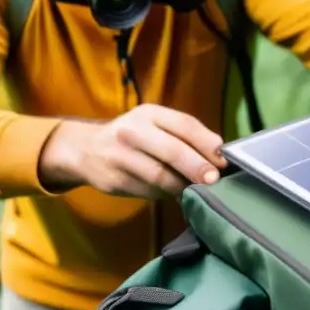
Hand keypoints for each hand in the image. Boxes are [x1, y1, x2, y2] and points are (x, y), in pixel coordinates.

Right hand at [39, 104, 227, 197]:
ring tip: (197, 192)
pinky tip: (174, 195)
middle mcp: (133, 131)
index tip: (223, 159)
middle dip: (197, 167)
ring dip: (182, 186)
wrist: (85, 150)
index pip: (184, 124)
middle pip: (172, 150)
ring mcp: (120, 156)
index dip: (206, 142)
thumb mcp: (155, 126)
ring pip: (160, 176)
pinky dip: (165, 195)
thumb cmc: (134, 138)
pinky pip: (148, 191)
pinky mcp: (113, 180)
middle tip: (214, 180)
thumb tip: (219, 157)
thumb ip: (184, 137)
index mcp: (149, 114)